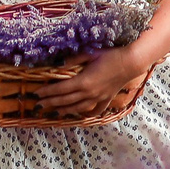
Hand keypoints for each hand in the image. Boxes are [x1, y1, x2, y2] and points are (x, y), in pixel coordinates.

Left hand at [32, 43, 146, 114]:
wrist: (132, 62)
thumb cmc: (111, 55)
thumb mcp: (90, 53)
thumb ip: (73, 59)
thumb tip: (59, 63)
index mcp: (83, 81)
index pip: (60, 89)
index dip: (47, 92)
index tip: (37, 94)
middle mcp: (90, 93)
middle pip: (66, 100)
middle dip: (50, 103)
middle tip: (38, 105)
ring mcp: (99, 98)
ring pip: (77, 108)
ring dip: (64, 110)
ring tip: (54, 112)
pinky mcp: (107, 98)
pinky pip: (95, 109)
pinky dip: (86, 113)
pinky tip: (80, 115)